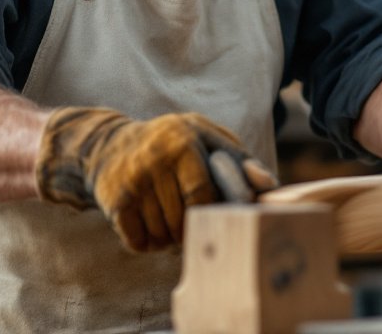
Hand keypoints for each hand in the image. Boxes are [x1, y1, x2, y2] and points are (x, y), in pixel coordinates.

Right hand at [35, 108, 276, 251]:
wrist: (110, 145)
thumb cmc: (174, 144)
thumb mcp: (208, 139)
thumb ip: (241, 160)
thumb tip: (270, 185)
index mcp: (185, 140)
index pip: (204, 194)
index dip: (213, 213)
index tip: (217, 218)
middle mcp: (156, 159)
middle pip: (183, 219)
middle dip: (190, 228)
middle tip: (191, 222)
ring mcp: (133, 181)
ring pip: (162, 234)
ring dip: (169, 239)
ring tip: (169, 221)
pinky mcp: (114, 201)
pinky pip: (139, 242)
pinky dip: (148, 243)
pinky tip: (149, 225)